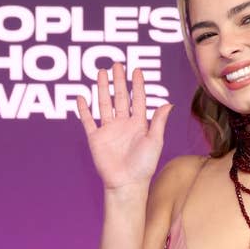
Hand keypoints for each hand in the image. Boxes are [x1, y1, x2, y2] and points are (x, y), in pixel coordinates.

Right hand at [76, 63, 173, 193]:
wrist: (127, 184)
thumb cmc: (144, 166)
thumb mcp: (155, 141)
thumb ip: (159, 122)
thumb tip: (168, 103)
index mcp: (139, 125)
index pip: (138, 100)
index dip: (138, 85)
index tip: (137, 70)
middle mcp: (123, 124)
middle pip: (120, 97)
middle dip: (118, 81)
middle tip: (117, 64)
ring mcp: (109, 130)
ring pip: (104, 104)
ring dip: (102, 89)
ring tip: (100, 73)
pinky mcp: (96, 138)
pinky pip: (88, 121)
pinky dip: (84, 109)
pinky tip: (81, 97)